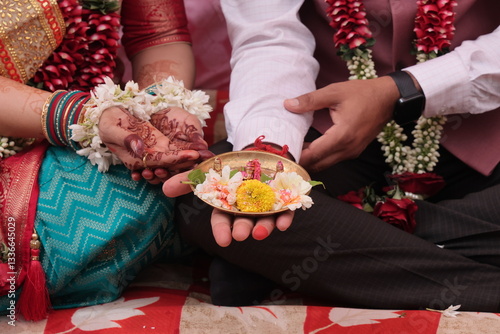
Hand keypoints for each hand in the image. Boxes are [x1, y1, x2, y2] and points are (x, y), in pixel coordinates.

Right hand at [99, 106, 209, 182]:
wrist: (107, 116)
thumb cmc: (107, 122)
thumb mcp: (112, 128)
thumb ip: (126, 139)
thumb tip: (141, 149)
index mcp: (135, 158)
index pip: (160, 160)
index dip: (177, 158)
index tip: (194, 154)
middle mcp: (146, 159)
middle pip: (170, 163)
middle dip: (189, 163)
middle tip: (207, 159)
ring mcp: (152, 153)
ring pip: (173, 159)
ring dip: (189, 160)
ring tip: (206, 157)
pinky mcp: (156, 145)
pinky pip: (171, 152)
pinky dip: (184, 153)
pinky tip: (199, 152)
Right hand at [163, 172, 294, 246]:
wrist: (256, 155)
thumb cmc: (228, 169)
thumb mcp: (207, 172)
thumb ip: (188, 180)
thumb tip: (163, 188)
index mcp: (228, 207)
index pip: (223, 221)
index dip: (222, 231)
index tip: (223, 241)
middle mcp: (246, 210)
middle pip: (244, 222)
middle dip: (243, 229)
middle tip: (241, 236)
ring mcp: (266, 206)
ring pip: (265, 220)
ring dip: (264, 228)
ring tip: (261, 233)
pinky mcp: (283, 201)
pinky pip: (286, 211)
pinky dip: (285, 218)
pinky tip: (285, 224)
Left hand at [284, 76, 398, 171]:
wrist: (389, 99)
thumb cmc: (363, 93)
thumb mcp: (334, 92)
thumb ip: (310, 100)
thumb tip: (288, 104)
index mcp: (342, 136)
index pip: (314, 155)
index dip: (296, 156)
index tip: (280, 154)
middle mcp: (348, 149)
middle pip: (318, 164)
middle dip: (300, 161)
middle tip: (282, 154)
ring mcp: (352, 152)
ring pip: (325, 164)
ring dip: (309, 160)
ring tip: (292, 151)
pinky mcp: (353, 151)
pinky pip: (332, 159)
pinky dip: (319, 157)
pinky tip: (308, 148)